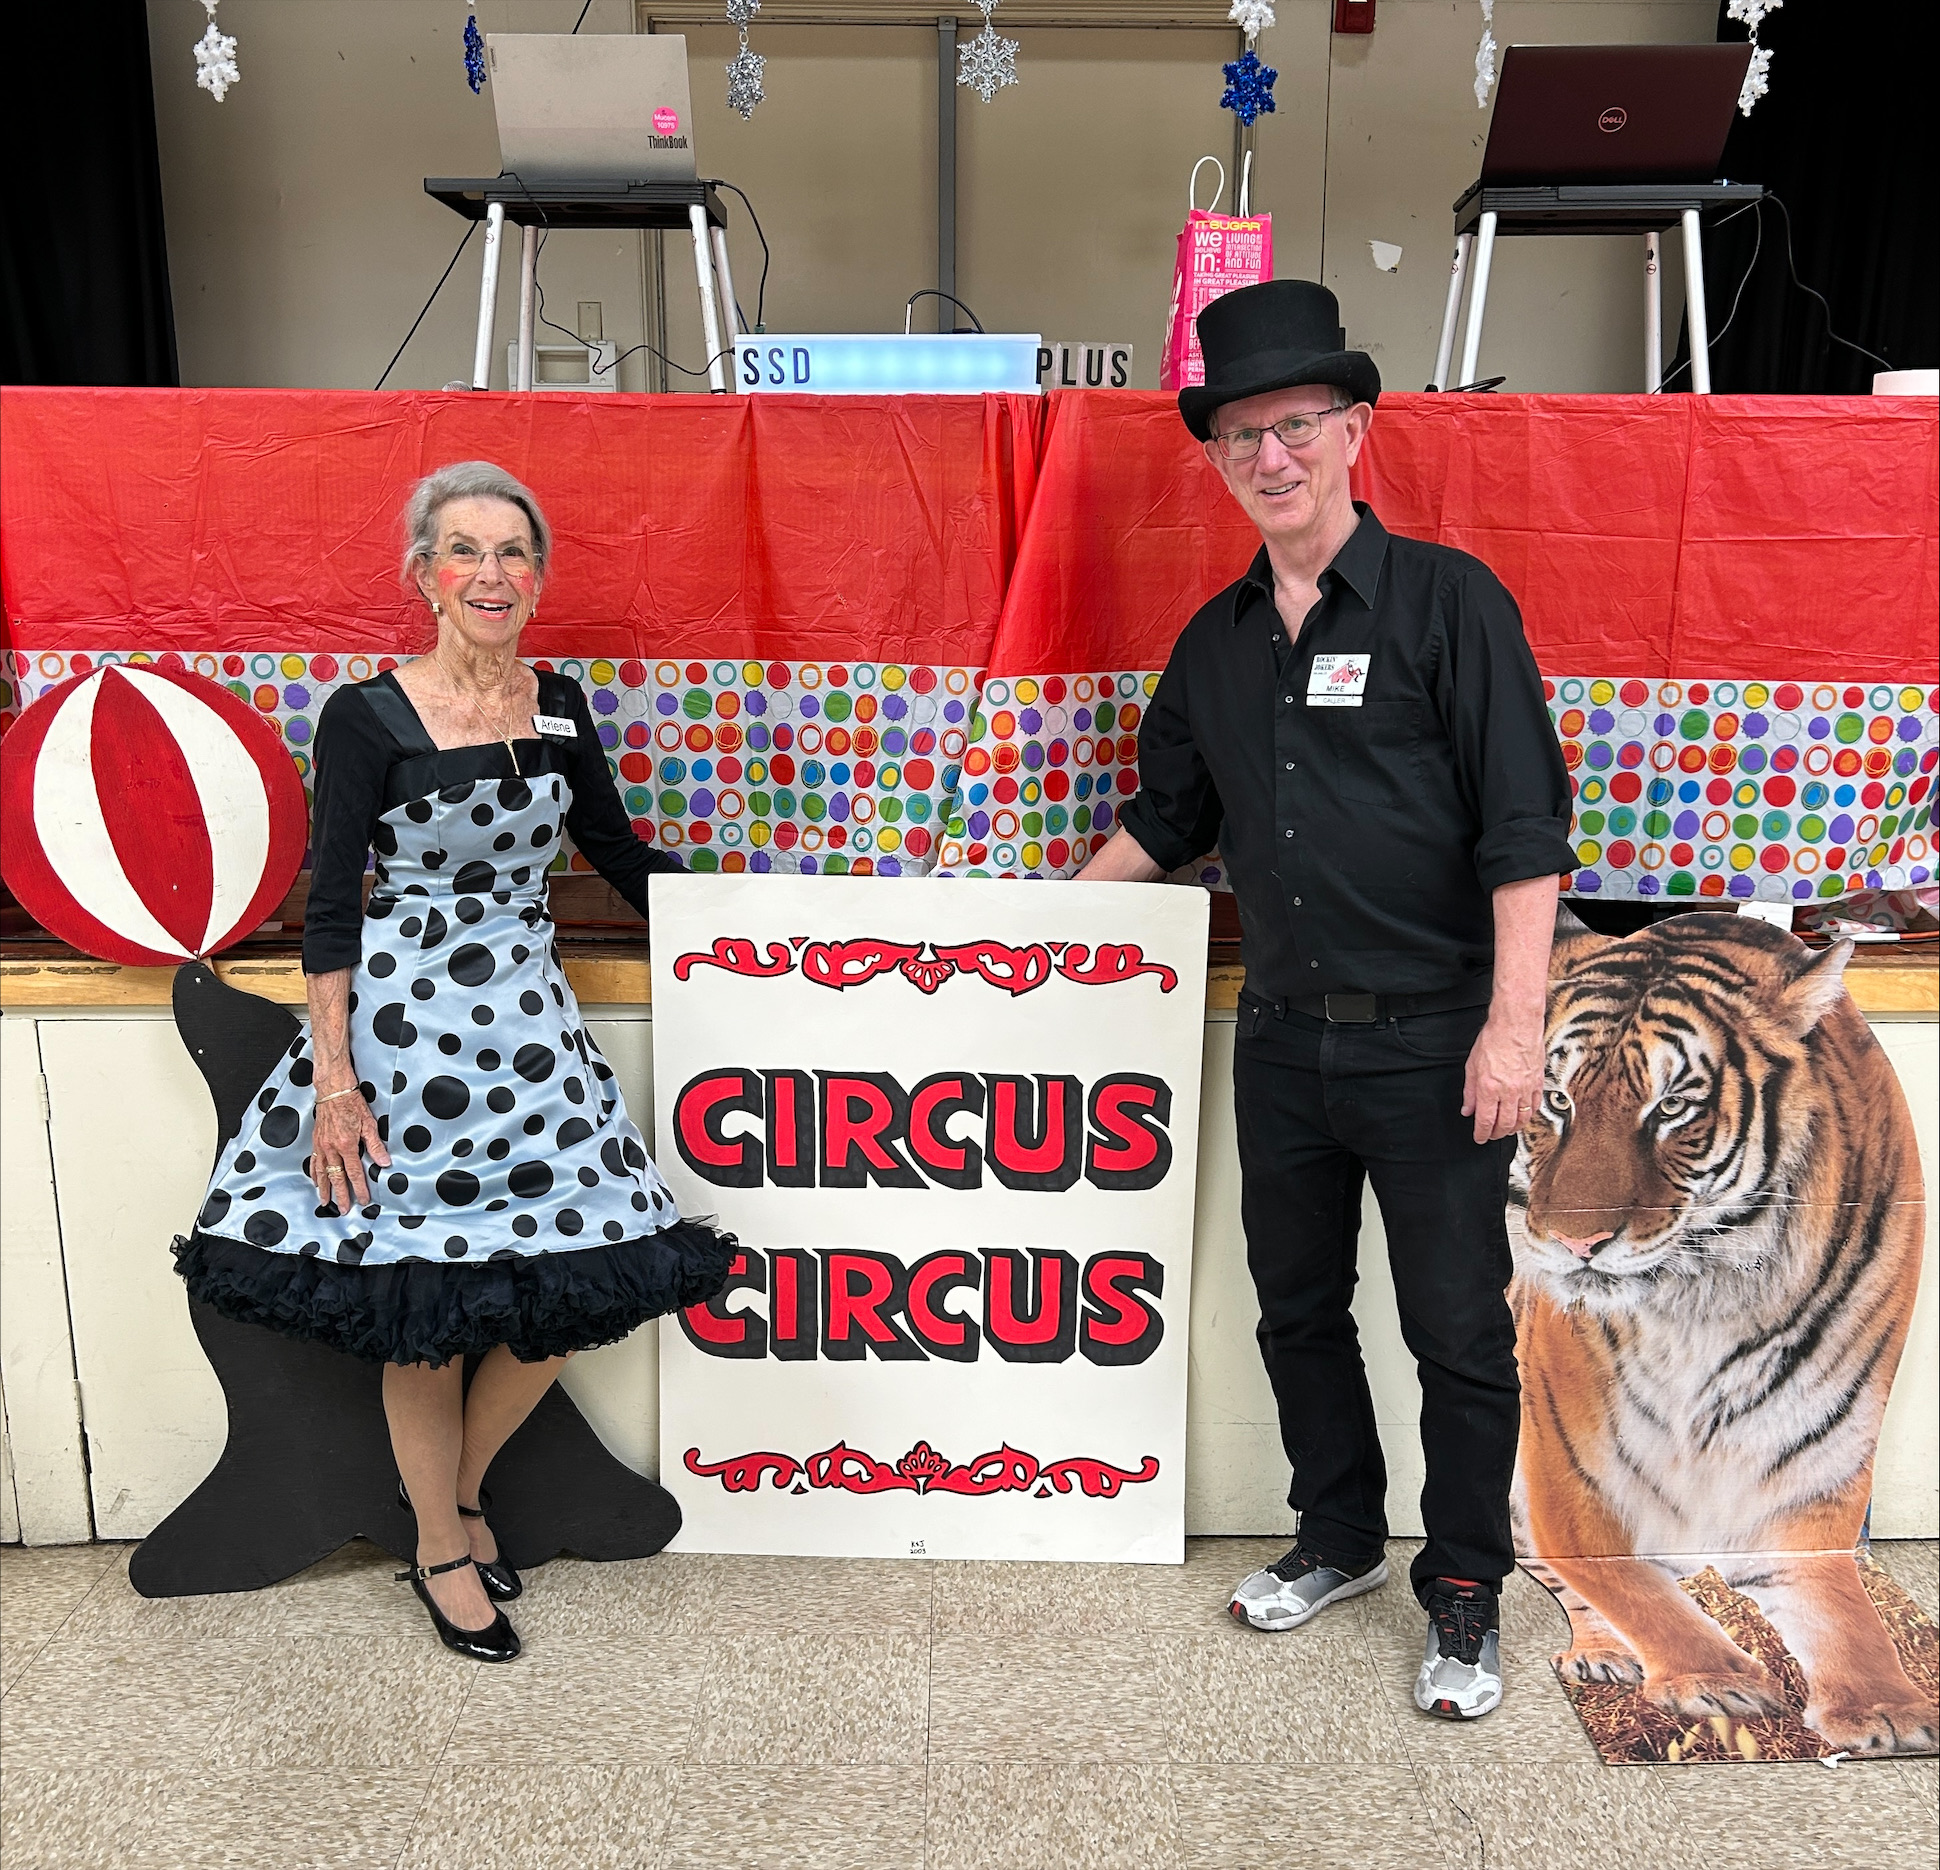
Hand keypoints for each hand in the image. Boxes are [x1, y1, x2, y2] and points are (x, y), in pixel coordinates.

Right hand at [311, 1077, 390, 1210]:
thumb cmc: (352, 1103)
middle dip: (340, 1195)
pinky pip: (314, 1162)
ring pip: (322, 1173)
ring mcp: (322, 1145)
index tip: (363, 1200)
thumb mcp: (369, 1123)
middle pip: (336, 1177)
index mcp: (347, 1145)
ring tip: (325, 1202)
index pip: (354, 1173)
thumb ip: (376, 1146)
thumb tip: (384, 1162)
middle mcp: (332, 1148)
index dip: (359, 1188)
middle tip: (342, 1209)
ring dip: (324, 1189)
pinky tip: (316, 1181)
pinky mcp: (316, 1141)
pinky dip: (315, 1174)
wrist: (333, 1090)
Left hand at [1462, 1007, 1544, 1145]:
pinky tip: (1523, 1116)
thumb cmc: (1494, 1039)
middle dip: (1496, 1134)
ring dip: (1513, 1128)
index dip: (1481, 1133)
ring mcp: (1526, 1088)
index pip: (1485, 1120)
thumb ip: (1469, 1091)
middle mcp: (1509, 1091)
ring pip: (1522, 1118)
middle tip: (1491, 1136)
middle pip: (1505, 1124)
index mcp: (1489, 1088)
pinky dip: (1528, 1115)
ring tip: (1506, 1129)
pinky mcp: (1538, 1083)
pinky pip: (1535, 1106)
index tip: (1479, 1138)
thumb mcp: (1472, 1065)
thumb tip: (1467, 1109)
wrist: (1517, 1024)